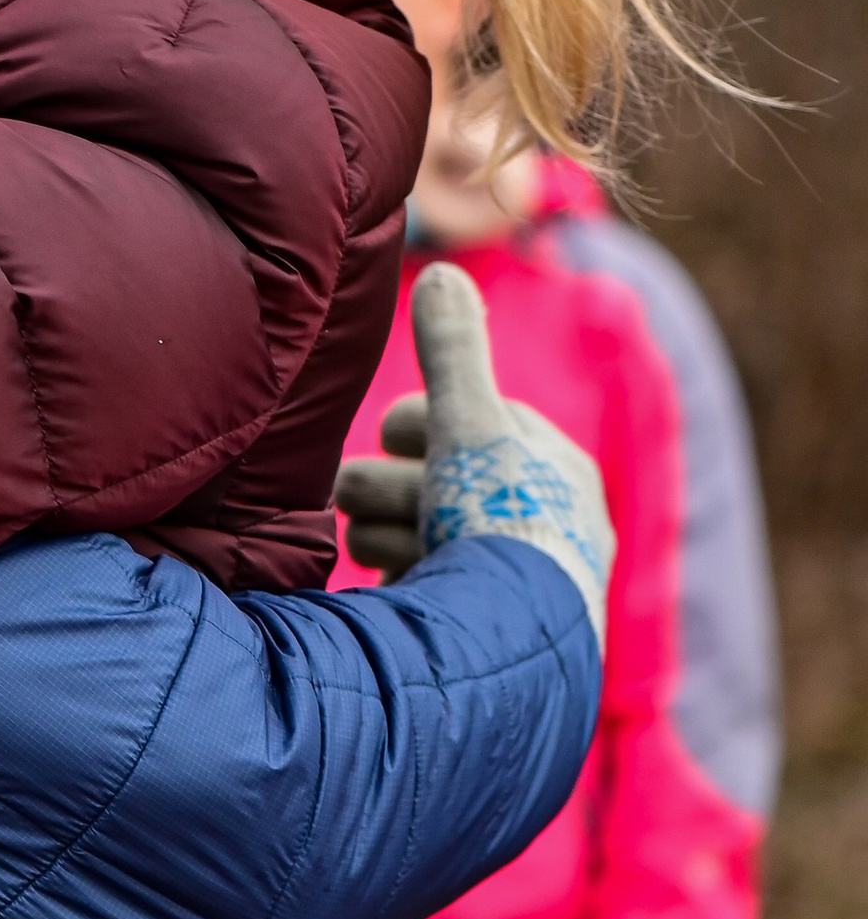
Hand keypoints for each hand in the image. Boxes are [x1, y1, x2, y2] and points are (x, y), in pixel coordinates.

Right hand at [333, 264, 613, 635]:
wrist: (512, 646)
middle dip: (393, 487)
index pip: (467, 423)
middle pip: (436, 483)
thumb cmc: (498, 523)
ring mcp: (507, 583)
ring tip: (382, 551)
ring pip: (419, 535)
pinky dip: (397, 582)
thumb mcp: (468, 422)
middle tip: (368, 498)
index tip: (397, 435)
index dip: (417, 425)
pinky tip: (387, 587)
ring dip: (388, 533)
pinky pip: (418, 590)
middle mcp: (538, 523)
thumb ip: (449, 351)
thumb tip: (439, 272)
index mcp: (550, 469)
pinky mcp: (476, 633)